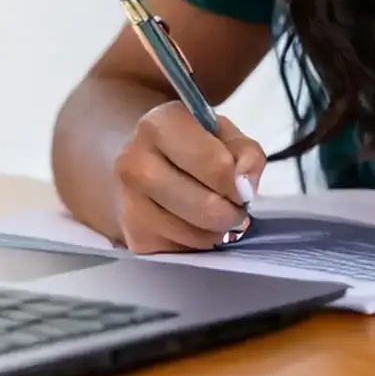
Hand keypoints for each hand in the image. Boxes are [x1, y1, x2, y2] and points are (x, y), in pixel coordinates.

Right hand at [112, 101, 264, 253]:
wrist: (140, 165)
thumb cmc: (190, 146)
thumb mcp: (222, 135)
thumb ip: (245, 153)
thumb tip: (245, 185)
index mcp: (160, 124)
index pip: (215, 164)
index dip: (238, 182)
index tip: (241, 186)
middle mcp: (135, 161)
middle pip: (205, 205)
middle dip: (231, 212)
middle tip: (236, 207)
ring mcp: (129, 201)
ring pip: (194, 233)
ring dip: (216, 231)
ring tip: (217, 216)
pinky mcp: (134, 237)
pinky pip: (182, 251)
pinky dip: (198, 244)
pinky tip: (195, 226)